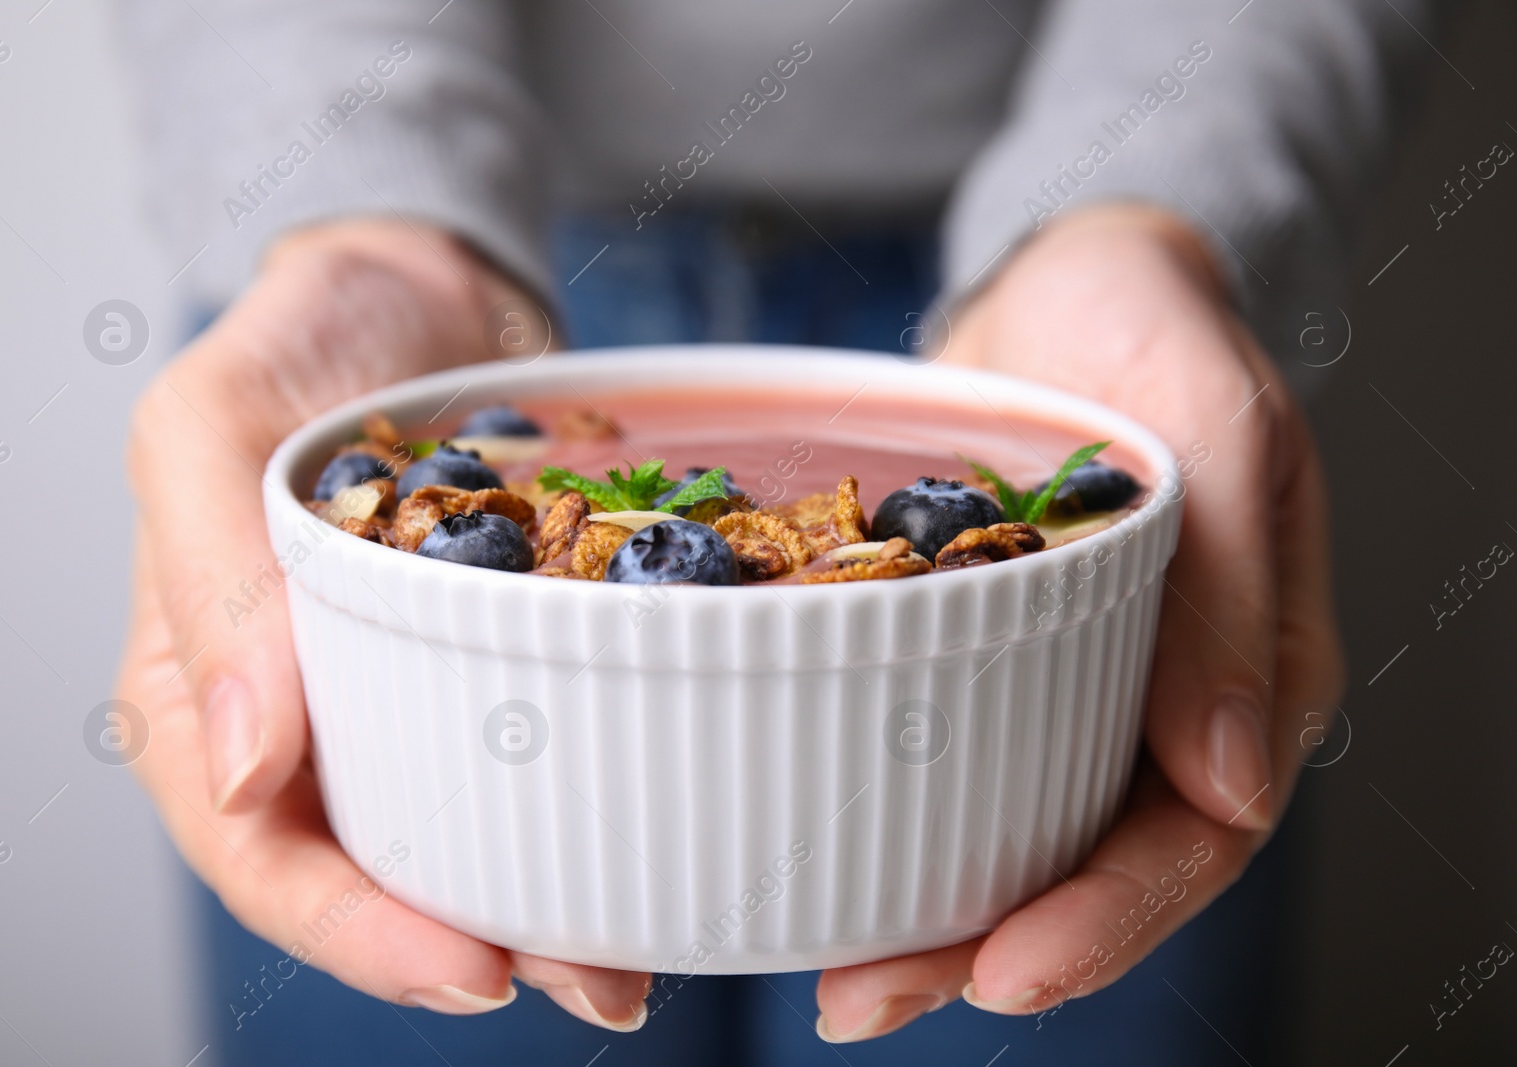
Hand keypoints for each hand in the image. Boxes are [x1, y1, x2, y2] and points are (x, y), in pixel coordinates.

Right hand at [117, 220, 651, 1028]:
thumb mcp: (209, 425)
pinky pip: (535, 748)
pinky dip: (587, 798)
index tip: (473, 966)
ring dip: (546, 902)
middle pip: (375, 875)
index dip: (357, 932)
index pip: (264, 854)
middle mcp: (310, 714)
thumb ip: (213, 580)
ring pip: (463, 832)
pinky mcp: (497, 657)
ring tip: (639, 953)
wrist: (418, 282)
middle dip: (475, 946)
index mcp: (210, 688)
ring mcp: (407, 691)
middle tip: (598, 979)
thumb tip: (247, 767)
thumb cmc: (296, 337)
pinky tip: (655, 828)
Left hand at [814, 204, 1342, 1039]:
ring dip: (927, 920)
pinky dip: (891, 819)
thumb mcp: (1217, 420)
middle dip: (987, 950)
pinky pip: (949, 761)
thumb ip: (1232, 588)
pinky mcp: (988, 657)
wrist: (1065, 282)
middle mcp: (1160, 705)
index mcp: (1247, 675)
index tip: (1007, 971)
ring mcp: (1072, 687)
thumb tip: (1235, 785)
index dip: (1108, 921)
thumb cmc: (1153, 327)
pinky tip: (818, 859)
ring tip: (833, 975)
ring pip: (1011, 838)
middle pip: (1089, 870)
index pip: (1193, 839)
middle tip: (866, 999)